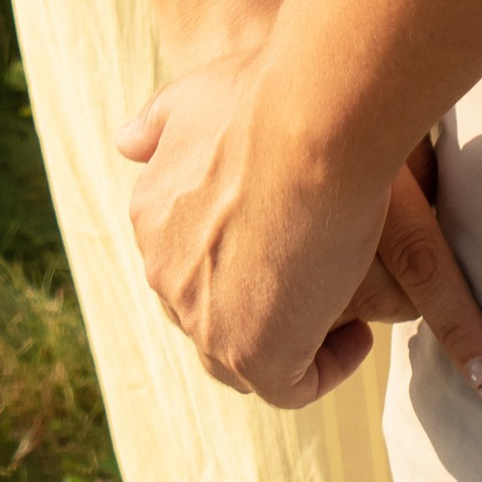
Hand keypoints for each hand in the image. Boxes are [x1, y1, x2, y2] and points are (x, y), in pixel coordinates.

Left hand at [117, 50, 481, 413]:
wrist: (309, 122)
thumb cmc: (267, 98)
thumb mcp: (194, 97)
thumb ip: (157, 123)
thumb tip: (124, 142)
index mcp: (151, 217)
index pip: (188, 261)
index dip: (239, 258)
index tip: (288, 238)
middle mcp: (165, 274)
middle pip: (211, 311)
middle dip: (260, 302)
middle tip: (318, 275)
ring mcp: (204, 321)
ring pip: (244, 355)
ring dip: (292, 336)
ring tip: (343, 304)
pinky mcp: (253, 355)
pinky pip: (291, 385)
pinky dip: (326, 364)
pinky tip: (357, 333)